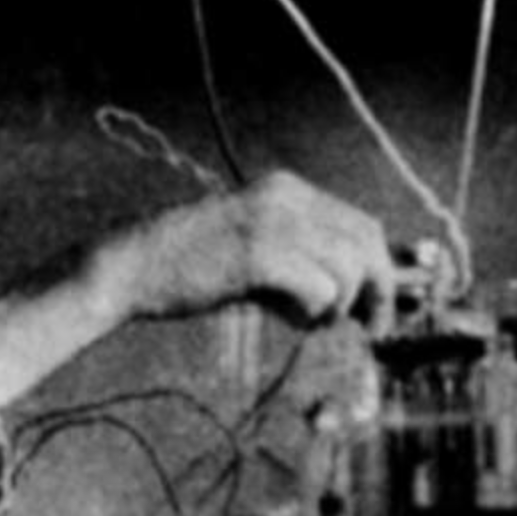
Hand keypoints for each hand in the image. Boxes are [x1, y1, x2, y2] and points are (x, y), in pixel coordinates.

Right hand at [110, 171, 395, 334]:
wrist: (134, 267)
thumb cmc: (195, 267)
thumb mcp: (257, 247)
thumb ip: (304, 255)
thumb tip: (364, 290)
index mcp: (287, 189)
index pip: (362, 224)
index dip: (382, 269)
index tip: (381, 308)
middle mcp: (286, 197)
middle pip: (367, 242)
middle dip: (377, 291)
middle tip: (370, 326)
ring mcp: (272, 222)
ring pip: (349, 269)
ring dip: (336, 306)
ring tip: (304, 319)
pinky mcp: (259, 253)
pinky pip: (320, 289)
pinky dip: (313, 313)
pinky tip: (286, 318)